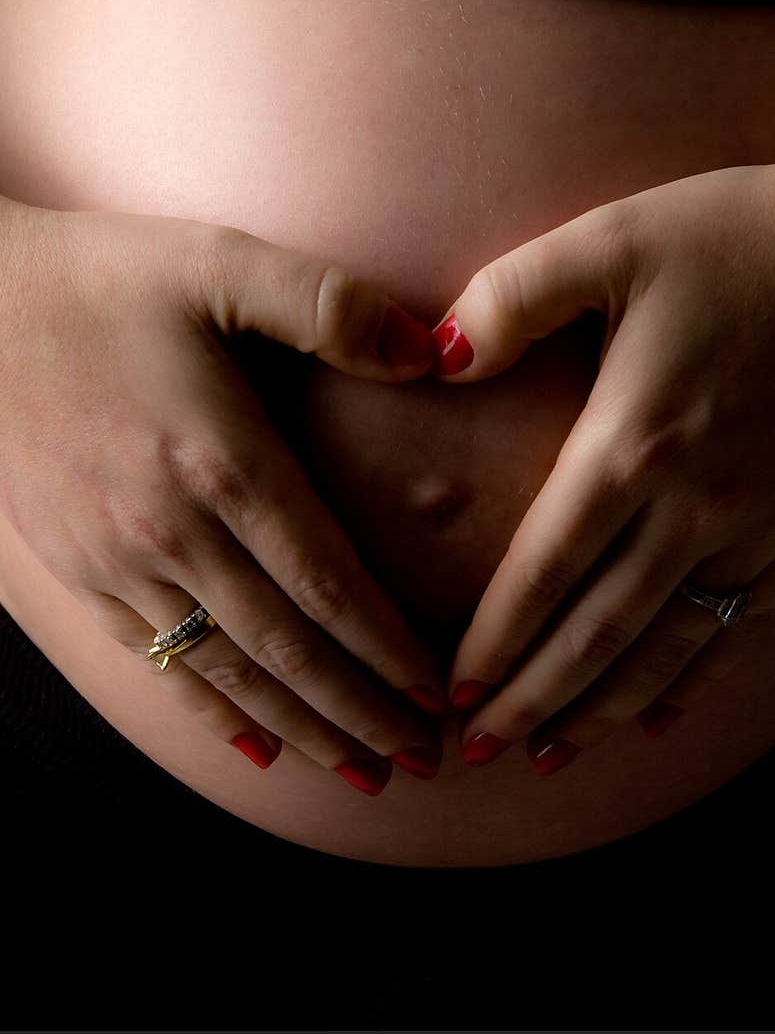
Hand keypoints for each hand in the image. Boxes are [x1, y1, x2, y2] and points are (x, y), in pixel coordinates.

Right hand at [0, 195, 445, 794]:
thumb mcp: (220, 260)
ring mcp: (116, 560)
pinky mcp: (75, 570)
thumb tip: (434, 352)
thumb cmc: (104, 278)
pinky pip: (154, 661)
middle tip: (423, 758)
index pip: (327, 582)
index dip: (388, 647)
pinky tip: (254, 746)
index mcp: (221, 460)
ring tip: (362, 773)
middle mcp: (170, 530)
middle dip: (361, 711)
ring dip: (302, 728)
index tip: (439, 690)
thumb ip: (330, 305)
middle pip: (286, 648)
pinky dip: (211, 711)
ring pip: (227, 672)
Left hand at [429, 130, 774, 772]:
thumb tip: (436, 359)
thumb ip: (510, 298)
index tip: (448, 692)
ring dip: (602, 711)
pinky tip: (661, 714)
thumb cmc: (739, 235)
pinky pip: (742, 631)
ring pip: (668, 651)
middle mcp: (697, 508)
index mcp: (633, 444)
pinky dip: (695, 682)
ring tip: (548, 753)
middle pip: (597, 635)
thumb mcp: (610, 239)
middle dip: (529, 701)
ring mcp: (759, 528)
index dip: (491, 643)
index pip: (543, 574)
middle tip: (474, 752)